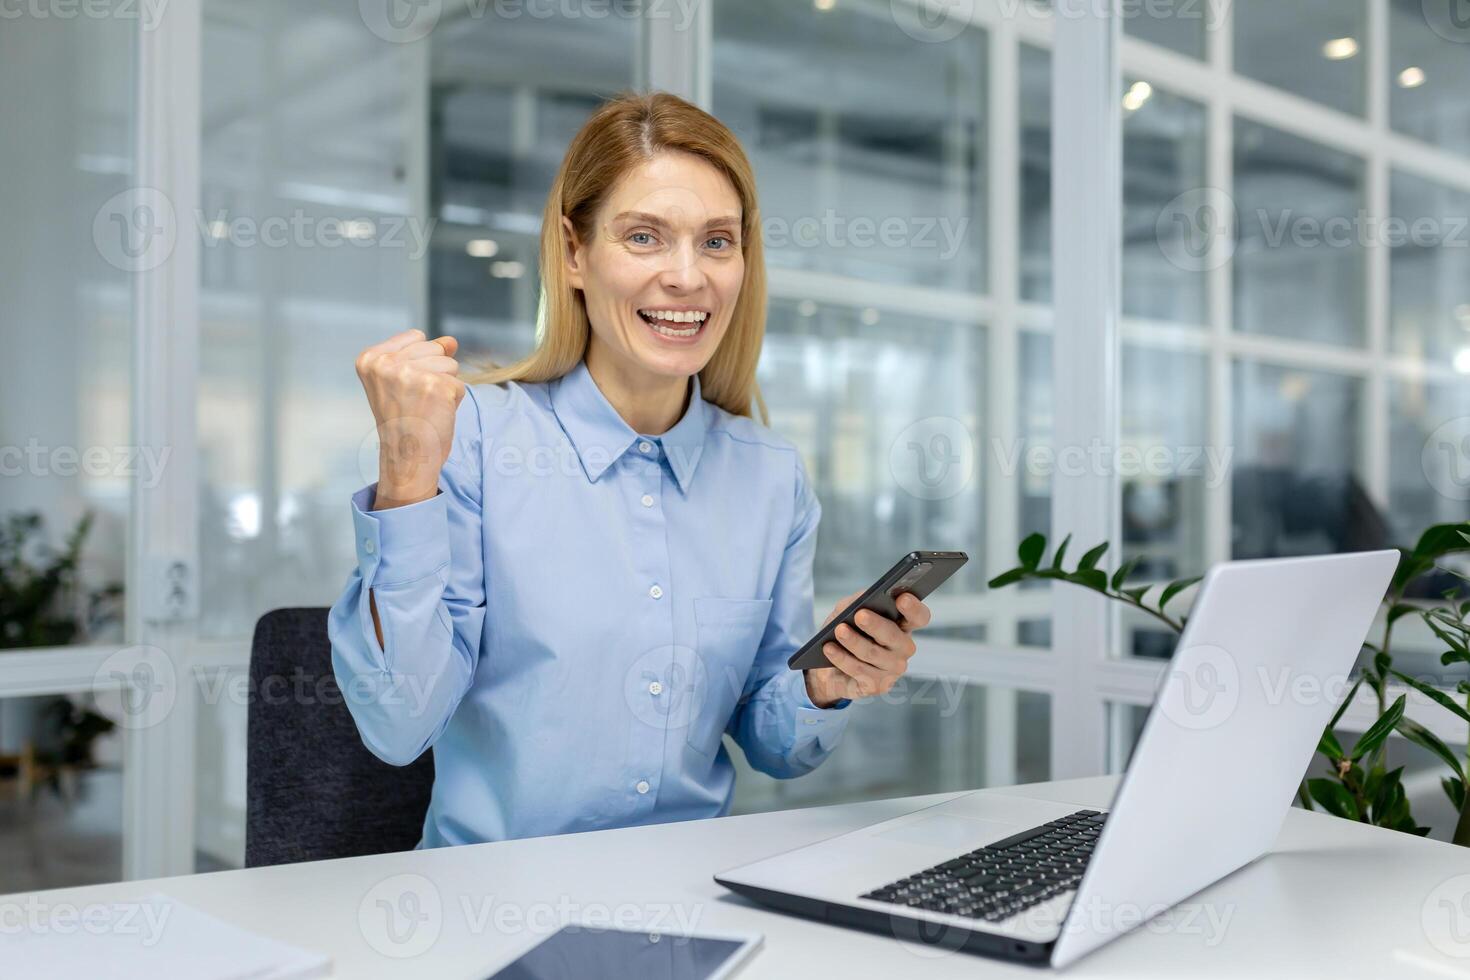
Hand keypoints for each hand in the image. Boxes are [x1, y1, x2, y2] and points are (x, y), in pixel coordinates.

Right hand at [355, 329, 463, 508]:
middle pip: (435, 348)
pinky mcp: (436, 387)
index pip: (416, 337)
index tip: (404, 389)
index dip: (419, 362)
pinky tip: (435, 415)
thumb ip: (424, 354)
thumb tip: (451, 341)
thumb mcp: (403, 381)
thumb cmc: (404, 422)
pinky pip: (459, 384)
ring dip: (445, 387)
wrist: (407, 458)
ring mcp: (411, 374)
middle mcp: (387, 363)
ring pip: (450, 364)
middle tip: (416, 401)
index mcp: (371, 358)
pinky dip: (453, 401)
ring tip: (425, 407)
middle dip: (434, 373)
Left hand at [804, 592, 932, 707]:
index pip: (918, 617)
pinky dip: (842, 658)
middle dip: (876, 625)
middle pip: (894, 636)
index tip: (901, 598)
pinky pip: (859, 671)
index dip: (913, 608)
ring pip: (873, 654)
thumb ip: (856, 601)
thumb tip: (862, 598)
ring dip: (854, 641)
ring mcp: (893, 669)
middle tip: (860, 615)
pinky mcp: (878, 686)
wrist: (829, 668)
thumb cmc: (846, 631)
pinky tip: (829, 648)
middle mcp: (904, 648)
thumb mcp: (847, 611)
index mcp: (903, 625)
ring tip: (839, 630)